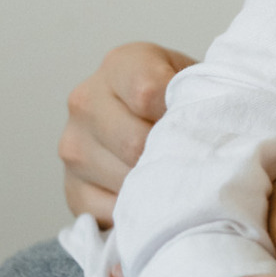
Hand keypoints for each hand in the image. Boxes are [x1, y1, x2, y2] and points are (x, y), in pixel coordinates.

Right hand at [60, 42, 196, 226]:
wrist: (158, 122)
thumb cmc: (183, 100)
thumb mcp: (196, 81)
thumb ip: (198, 95)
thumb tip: (203, 131)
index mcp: (120, 65)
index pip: (147, 94)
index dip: (180, 115)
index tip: (200, 123)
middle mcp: (86, 101)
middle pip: (134, 143)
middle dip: (171, 156)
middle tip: (196, 160)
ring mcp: (73, 147)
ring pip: (123, 180)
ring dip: (157, 185)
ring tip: (178, 177)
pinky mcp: (72, 189)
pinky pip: (111, 211)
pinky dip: (140, 211)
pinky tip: (155, 197)